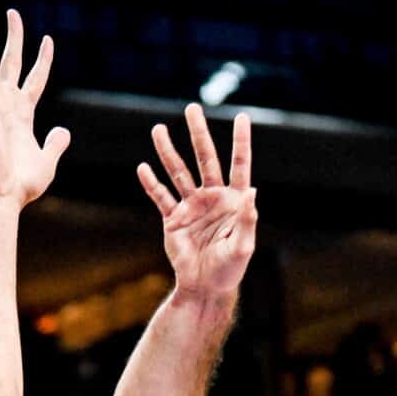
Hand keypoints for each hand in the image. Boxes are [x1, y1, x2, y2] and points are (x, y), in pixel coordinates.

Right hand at [0, 9, 68, 206]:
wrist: (1, 194)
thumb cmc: (20, 185)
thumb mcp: (47, 161)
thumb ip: (55, 144)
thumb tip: (63, 132)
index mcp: (22, 115)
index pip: (34, 79)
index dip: (43, 60)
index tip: (48, 40)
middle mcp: (5, 104)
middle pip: (9, 62)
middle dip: (11, 37)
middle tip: (11, 13)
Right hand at [138, 104, 256, 299]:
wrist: (204, 287)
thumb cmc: (230, 269)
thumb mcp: (243, 246)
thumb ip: (247, 219)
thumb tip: (252, 191)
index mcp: (234, 200)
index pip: (239, 164)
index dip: (241, 141)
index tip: (241, 116)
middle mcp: (212, 197)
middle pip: (205, 158)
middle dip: (198, 133)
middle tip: (192, 108)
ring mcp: (191, 206)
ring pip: (178, 172)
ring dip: (168, 151)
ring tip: (158, 129)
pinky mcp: (173, 219)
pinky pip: (161, 197)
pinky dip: (151, 183)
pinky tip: (143, 168)